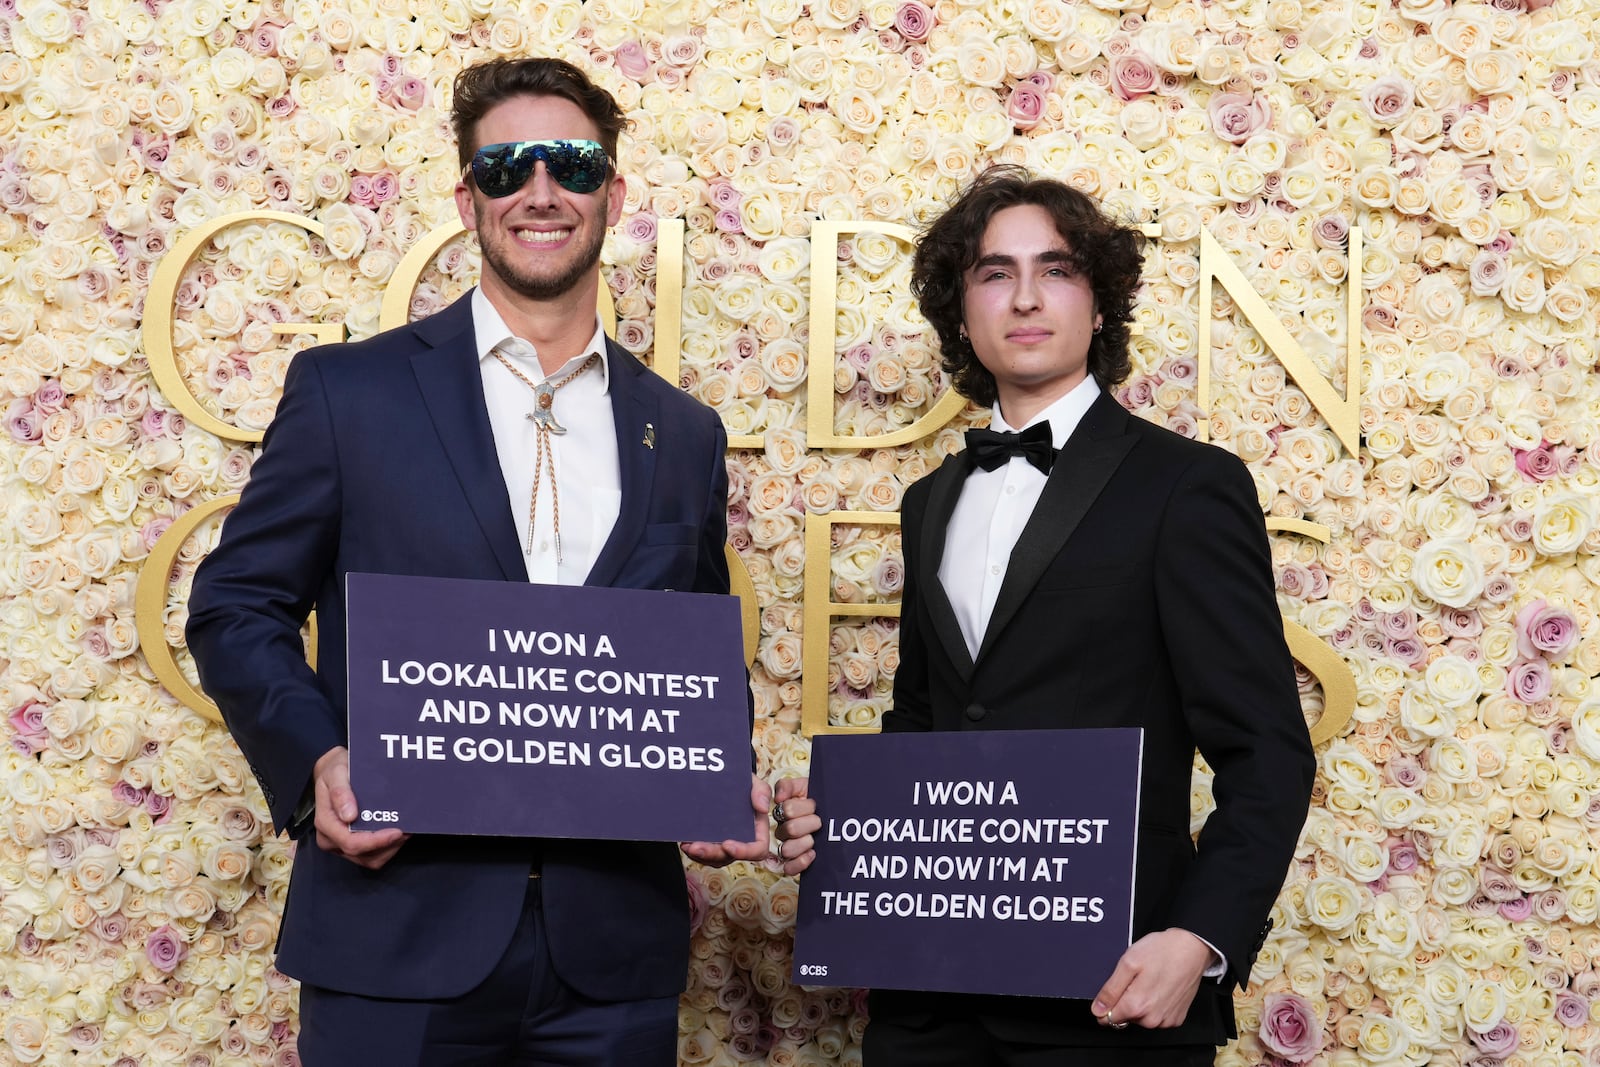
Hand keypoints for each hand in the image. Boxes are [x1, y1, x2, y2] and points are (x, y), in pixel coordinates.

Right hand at [312, 746, 408, 868]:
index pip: (351, 842)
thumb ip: (340, 793)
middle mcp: (331, 839)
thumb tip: (349, 815)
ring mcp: (341, 845)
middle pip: (363, 855)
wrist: (333, 771)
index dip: (376, 841)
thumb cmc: (335, 771)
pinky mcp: (352, 845)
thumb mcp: (336, 773)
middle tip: (407, 830)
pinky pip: (372, 855)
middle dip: (388, 845)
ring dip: (390, 848)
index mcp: (326, 823)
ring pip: (370, 859)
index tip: (396, 831)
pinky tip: (398, 832)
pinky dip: (388, 847)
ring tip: (405, 830)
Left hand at [682, 773, 770, 866]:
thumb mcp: (753, 782)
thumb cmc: (742, 784)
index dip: (744, 851)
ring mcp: (725, 843)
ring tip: (688, 845)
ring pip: (714, 858)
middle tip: (697, 847)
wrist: (725, 781)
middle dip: (712, 854)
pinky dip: (693, 851)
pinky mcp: (711, 842)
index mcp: (757, 831)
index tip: (727, 844)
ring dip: (700, 855)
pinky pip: (703, 855)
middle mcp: (741, 841)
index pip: (757, 849)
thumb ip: (761, 791)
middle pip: (730, 856)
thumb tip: (762, 807)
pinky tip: (685, 843)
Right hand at [771, 777, 819, 875]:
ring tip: (814, 838)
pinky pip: (789, 868)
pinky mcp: (796, 862)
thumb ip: (788, 786)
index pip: (787, 809)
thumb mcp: (804, 785)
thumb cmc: (818, 800)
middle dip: (809, 823)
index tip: (814, 805)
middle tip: (818, 821)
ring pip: (787, 850)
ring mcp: (790, 846)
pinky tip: (813, 853)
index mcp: (783, 812)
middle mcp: (784, 830)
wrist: (833, 810)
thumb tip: (778, 798)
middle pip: (790, 830)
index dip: (803, 808)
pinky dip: (801, 861)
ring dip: (804, 843)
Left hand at [1091, 928, 1213, 1029]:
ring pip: (1141, 1019)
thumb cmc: (1162, 951)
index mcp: (1137, 1005)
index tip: (1114, 990)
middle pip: (1125, 1018)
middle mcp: (1152, 1018)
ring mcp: (1166, 1020)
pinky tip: (1160, 988)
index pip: (1108, 1018)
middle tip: (1135, 980)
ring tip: (1149, 981)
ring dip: (1140, 1004)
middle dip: (1125, 1001)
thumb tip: (1098, 1010)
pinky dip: (1155, 1005)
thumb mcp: (1128, 963)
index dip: (1106, 1004)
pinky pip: (1157, 1017)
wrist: (1192, 949)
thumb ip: (1110, 990)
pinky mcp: (1176, 1018)